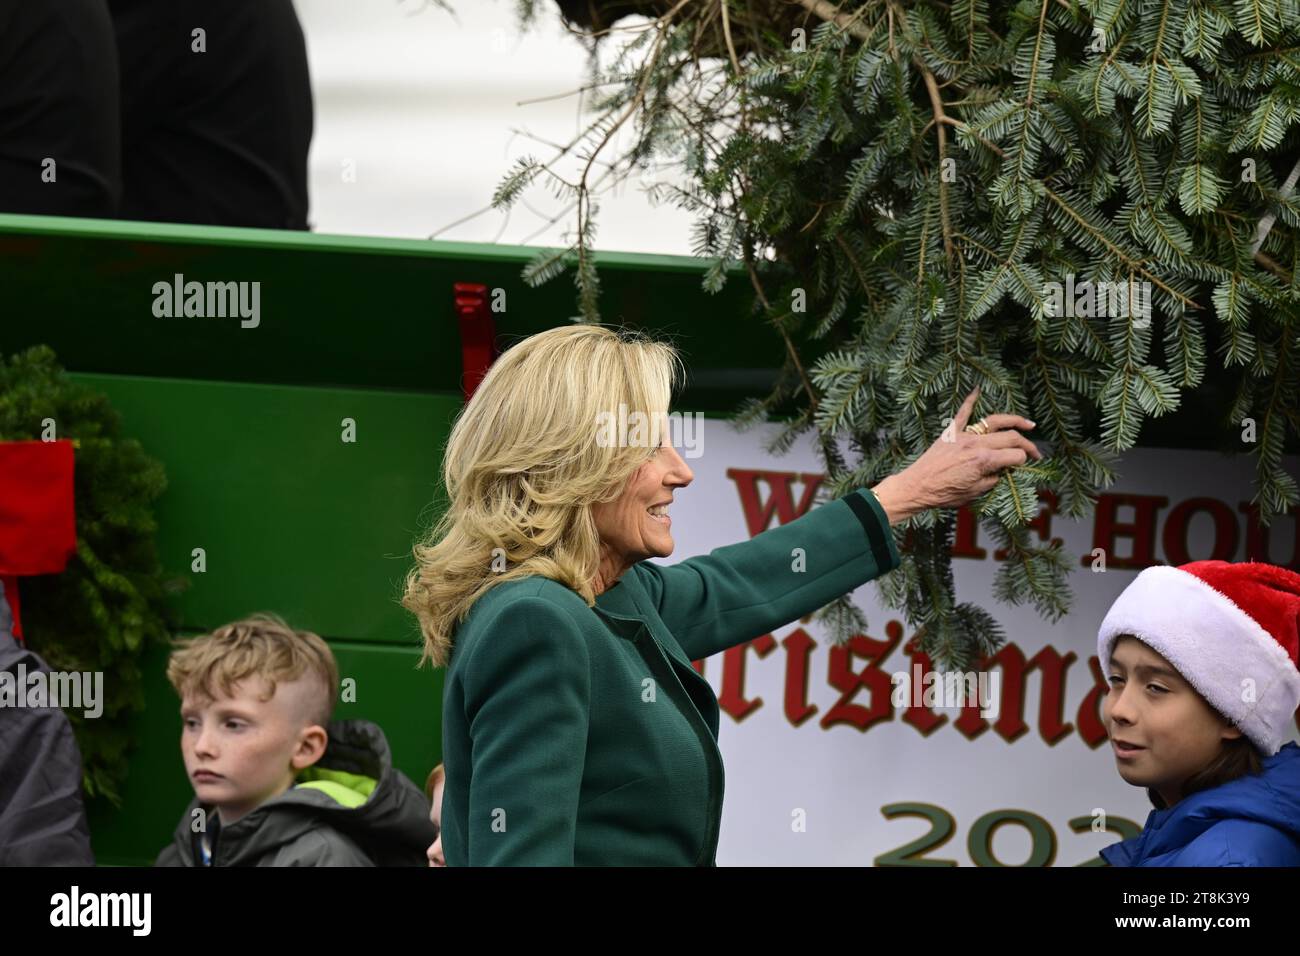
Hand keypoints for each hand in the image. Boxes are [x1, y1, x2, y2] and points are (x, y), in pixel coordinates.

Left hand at [870, 388, 1040, 524]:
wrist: (916, 487)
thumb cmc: (944, 494)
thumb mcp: (975, 492)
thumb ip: (993, 479)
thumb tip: (1004, 470)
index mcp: (984, 461)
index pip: (1016, 456)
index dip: (1024, 461)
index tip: (1024, 467)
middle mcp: (976, 444)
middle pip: (1010, 437)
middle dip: (1027, 445)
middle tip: (1035, 453)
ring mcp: (963, 435)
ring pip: (994, 421)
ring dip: (1014, 420)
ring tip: (1028, 424)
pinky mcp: (950, 433)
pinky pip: (962, 413)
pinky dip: (969, 400)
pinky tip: (976, 390)